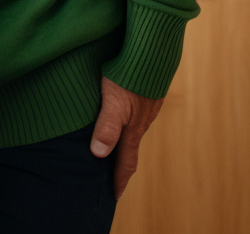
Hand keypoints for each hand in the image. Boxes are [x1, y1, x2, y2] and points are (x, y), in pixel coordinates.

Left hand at [90, 76, 163, 198]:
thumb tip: (98, 154)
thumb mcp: (114, 102)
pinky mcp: (145, 94)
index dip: (119, 179)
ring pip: (132, 131)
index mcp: (132, 129)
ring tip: (112, 150)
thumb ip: (107, 127)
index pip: (126, 161)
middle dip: (120, 165)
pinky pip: (135, 116)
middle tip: (110, 178)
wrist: (152, 53)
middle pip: (129, 149)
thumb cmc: (129, 77)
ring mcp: (145, 108)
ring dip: (123, 143)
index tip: (114, 196)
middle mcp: (141, 122)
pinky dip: (126, 125)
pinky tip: (120, 117)